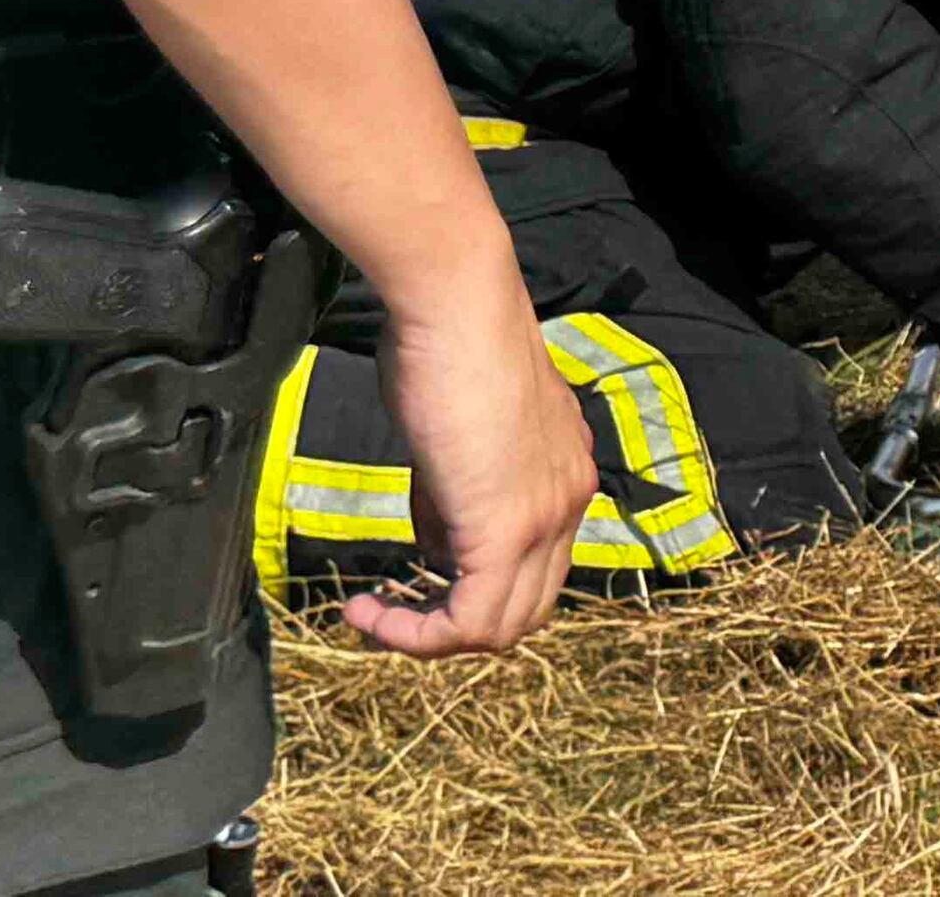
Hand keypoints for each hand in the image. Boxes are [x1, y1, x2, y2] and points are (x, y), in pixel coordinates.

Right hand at [341, 282, 598, 657]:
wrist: (456, 302)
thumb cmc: (446, 345)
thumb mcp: (456, 433)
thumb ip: (452, 493)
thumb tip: (433, 544)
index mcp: (565, 474)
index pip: (536, 566)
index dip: (475, 587)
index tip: (412, 576)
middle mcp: (571, 500)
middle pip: (528, 608)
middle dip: (455, 623)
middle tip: (391, 609)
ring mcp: (546, 517)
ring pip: (503, 626)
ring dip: (430, 635)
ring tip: (372, 616)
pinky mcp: (505, 528)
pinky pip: (471, 622)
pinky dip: (417, 634)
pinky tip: (368, 612)